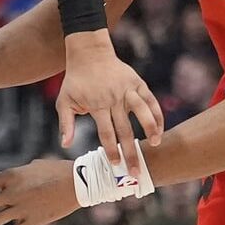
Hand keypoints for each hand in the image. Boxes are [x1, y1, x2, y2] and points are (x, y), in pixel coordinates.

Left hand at [58, 31, 162, 170]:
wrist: (89, 53)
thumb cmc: (75, 80)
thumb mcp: (64, 101)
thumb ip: (66, 124)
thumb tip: (65, 145)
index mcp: (97, 105)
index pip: (106, 133)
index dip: (112, 150)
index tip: (116, 164)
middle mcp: (114, 98)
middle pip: (125, 129)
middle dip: (132, 152)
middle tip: (137, 171)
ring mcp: (127, 89)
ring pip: (143, 112)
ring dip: (151, 129)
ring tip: (155, 144)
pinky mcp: (137, 82)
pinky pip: (150, 100)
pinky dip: (157, 114)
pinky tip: (160, 129)